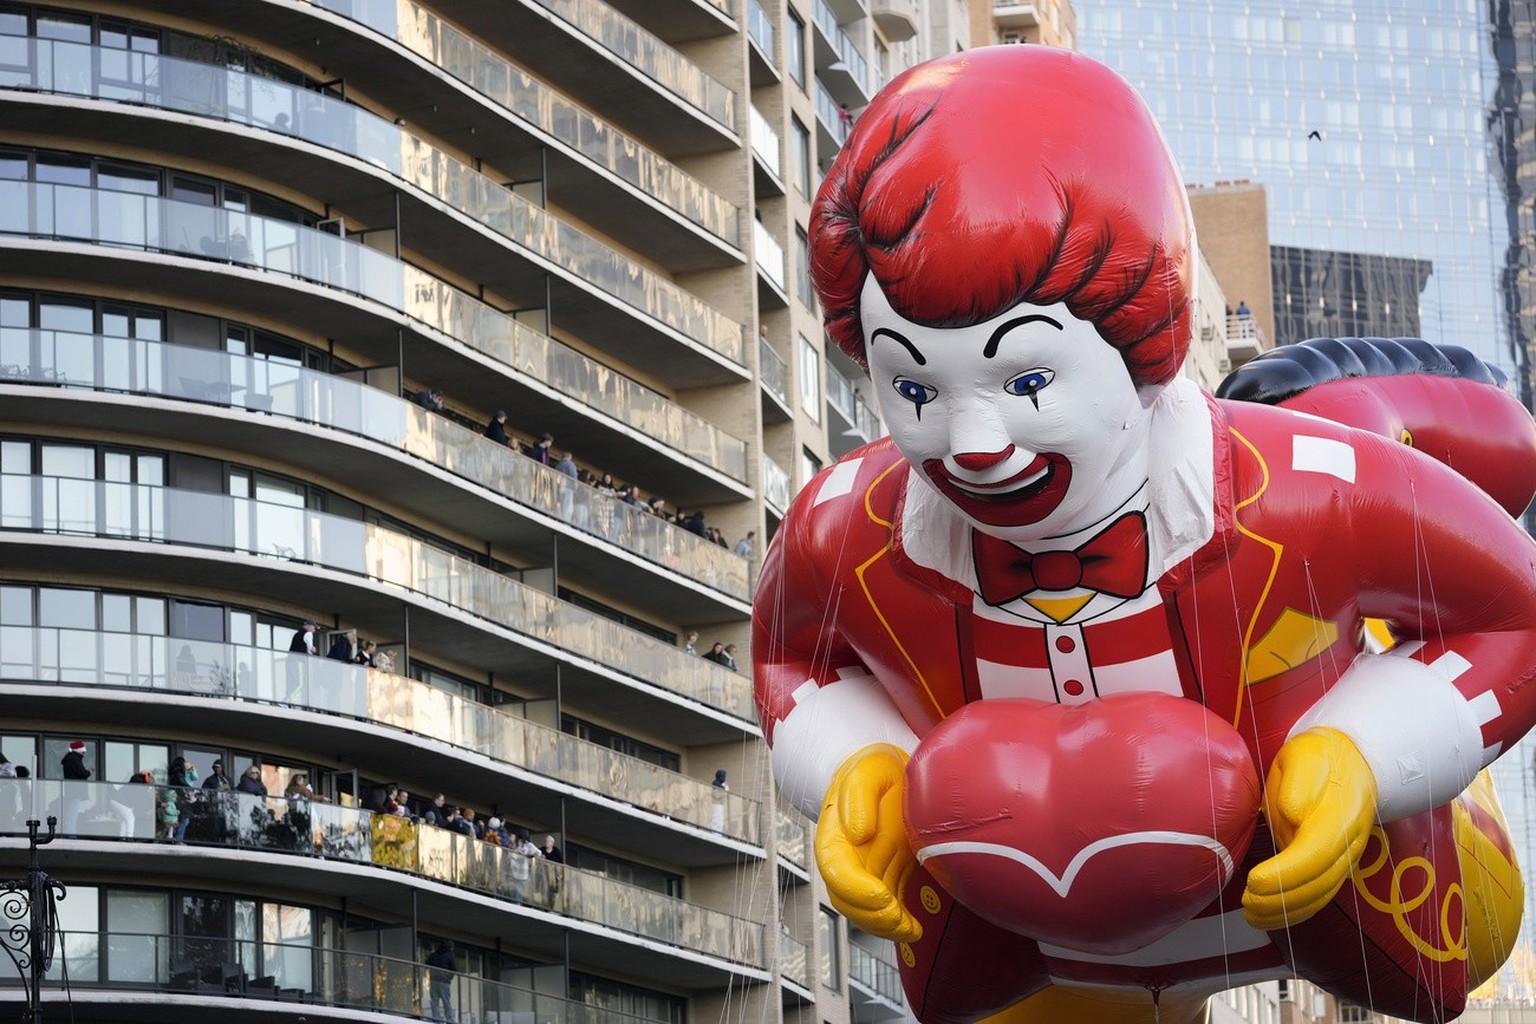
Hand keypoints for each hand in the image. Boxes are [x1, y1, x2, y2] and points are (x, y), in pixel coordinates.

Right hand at [815, 743, 921, 941]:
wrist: (892, 771)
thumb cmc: (878, 769)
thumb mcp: (869, 771)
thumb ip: (858, 798)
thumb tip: (857, 833)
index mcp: (836, 833)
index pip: (836, 869)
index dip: (856, 890)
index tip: (881, 897)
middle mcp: (847, 857)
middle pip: (846, 900)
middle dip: (872, 918)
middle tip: (902, 922)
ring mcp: (865, 870)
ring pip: (863, 912)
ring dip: (885, 927)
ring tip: (913, 931)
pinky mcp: (885, 876)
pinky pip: (885, 909)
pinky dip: (898, 925)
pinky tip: (915, 928)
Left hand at [1242, 727, 1376, 930]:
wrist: (1354, 760)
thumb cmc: (1321, 757)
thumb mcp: (1305, 756)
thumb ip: (1300, 784)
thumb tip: (1293, 814)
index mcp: (1340, 815)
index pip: (1314, 854)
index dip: (1285, 874)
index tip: (1254, 881)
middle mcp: (1348, 843)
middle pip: (1319, 883)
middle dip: (1281, 900)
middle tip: (1246, 903)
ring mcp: (1346, 857)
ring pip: (1321, 895)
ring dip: (1286, 912)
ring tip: (1252, 916)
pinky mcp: (1336, 864)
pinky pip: (1320, 894)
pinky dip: (1296, 911)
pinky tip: (1270, 917)